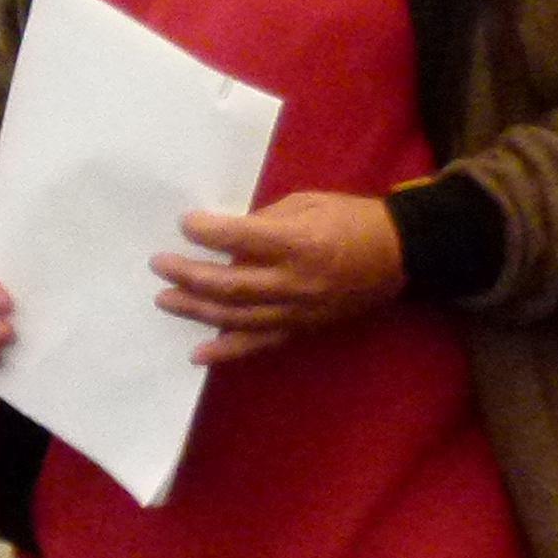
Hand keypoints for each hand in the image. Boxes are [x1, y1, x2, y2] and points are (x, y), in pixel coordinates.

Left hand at [155, 190, 402, 364]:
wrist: (398, 255)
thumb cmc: (351, 220)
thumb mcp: (308, 203)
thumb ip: (265, 221)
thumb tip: (226, 237)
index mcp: (299, 242)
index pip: (241, 238)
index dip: (208, 232)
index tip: (183, 224)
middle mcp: (294, 282)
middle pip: (230, 284)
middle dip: (189, 275)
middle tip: (159, 264)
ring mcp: (296, 311)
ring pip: (235, 317)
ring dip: (195, 310)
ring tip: (164, 298)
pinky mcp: (299, 329)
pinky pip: (257, 344)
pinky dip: (225, 351)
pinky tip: (197, 354)